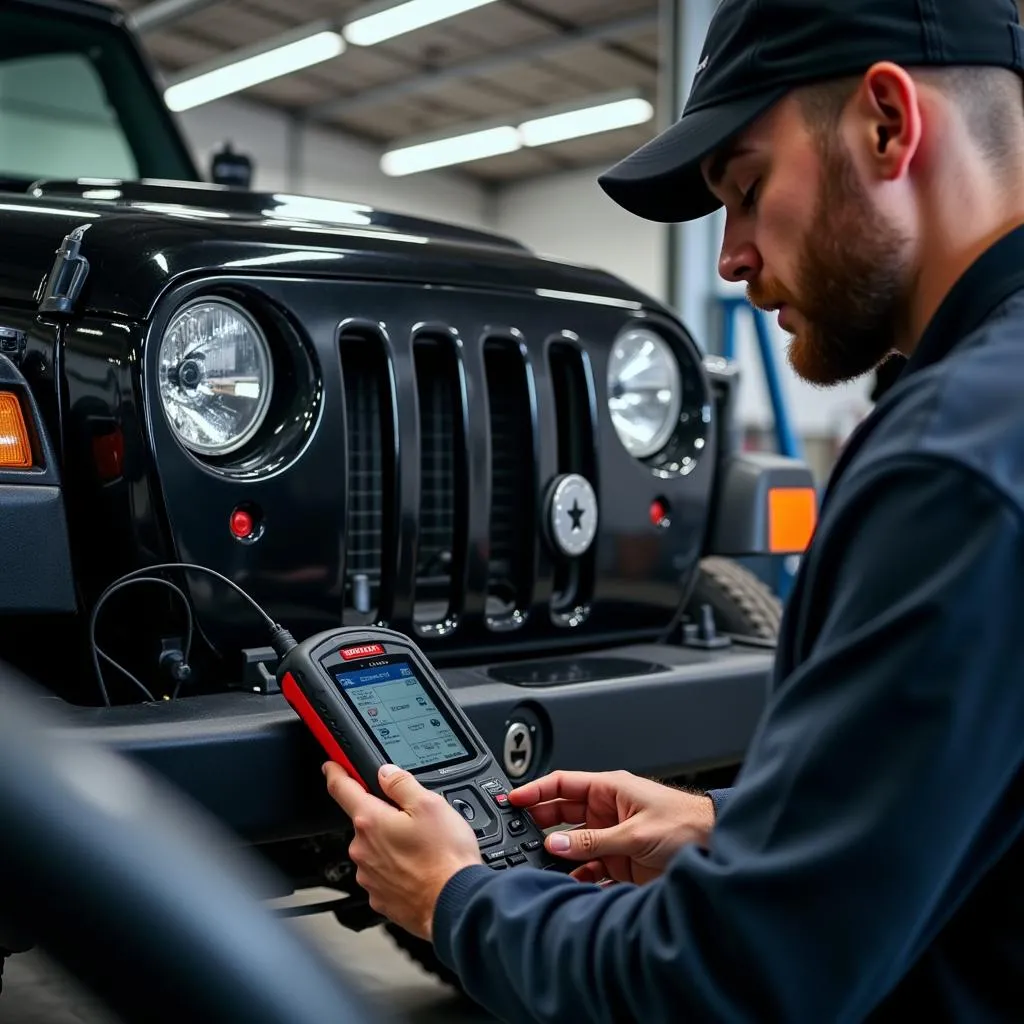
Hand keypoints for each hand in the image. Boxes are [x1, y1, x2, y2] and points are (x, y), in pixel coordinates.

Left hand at [323, 762, 482, 940]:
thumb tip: (386, 773)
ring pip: (375, 849)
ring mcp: (369, 876)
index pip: (341, 789)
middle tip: (414, 819)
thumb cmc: (445, 858)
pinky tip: (420, 869)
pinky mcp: (380, 897)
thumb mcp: (430, 804)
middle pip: (366, 821)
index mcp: (371, 821)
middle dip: (384, 816)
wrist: (455, 904)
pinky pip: (384, 874)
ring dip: (391, 844)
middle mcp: (362, 850)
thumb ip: (402, 784)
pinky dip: (398, 869)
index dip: (335, 772)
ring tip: (423, 849)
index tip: (331, 767)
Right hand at [509, 770, 714, 885]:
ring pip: (574, 845)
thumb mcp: (636, 831)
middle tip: (518, 834)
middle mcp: (608, 811)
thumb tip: (557, 843)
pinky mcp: (622, 862)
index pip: (563, 784)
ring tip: (540, 865)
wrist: (717, 847)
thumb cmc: (688, 823)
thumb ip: (594, 840)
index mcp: (610, 789)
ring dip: (559, 855)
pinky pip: (591, 869)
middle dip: (540, 824)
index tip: (512, 800)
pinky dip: (578, 877)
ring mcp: (614, 837)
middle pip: (563, 814)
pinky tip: (569, 885)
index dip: (536, 790)